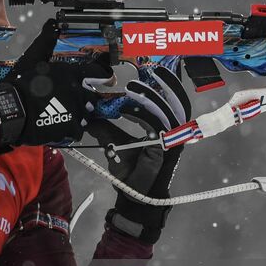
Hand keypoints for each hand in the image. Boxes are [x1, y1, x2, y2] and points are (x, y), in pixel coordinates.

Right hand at [0, 18, 114, 148]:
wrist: (12, 109)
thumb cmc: (21, 84)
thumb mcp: (33, 57)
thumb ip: (46, 41)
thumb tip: (52, 24)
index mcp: (71, 72)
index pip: (96, 71)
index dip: (103, 75)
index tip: (107, 78)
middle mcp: (77, 90)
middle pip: (91, 95)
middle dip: (83, 98)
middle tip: (69, 101)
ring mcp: (76, 109)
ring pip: (85, 113)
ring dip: (77, 114)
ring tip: (62, 115)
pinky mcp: (71, 127)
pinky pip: (78, 130)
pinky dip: (71, 130)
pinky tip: (60, 126)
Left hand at [89, 64, 192, 244]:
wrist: (134, 195)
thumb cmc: (129, 171)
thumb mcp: (114, 144)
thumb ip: (105, 127)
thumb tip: (89, 112)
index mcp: (165, 128)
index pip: (169, 102)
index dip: (162, 86)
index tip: (147, 73)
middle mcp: (172, 132)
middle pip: (176, 101)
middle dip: (166, 84)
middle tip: (152, 70)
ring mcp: (172, 140)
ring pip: (170, 110)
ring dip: (154, 96)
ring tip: (137, 86)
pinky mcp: (167, 148)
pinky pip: (159, 125)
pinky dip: (146, 114)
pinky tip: (130, 107)